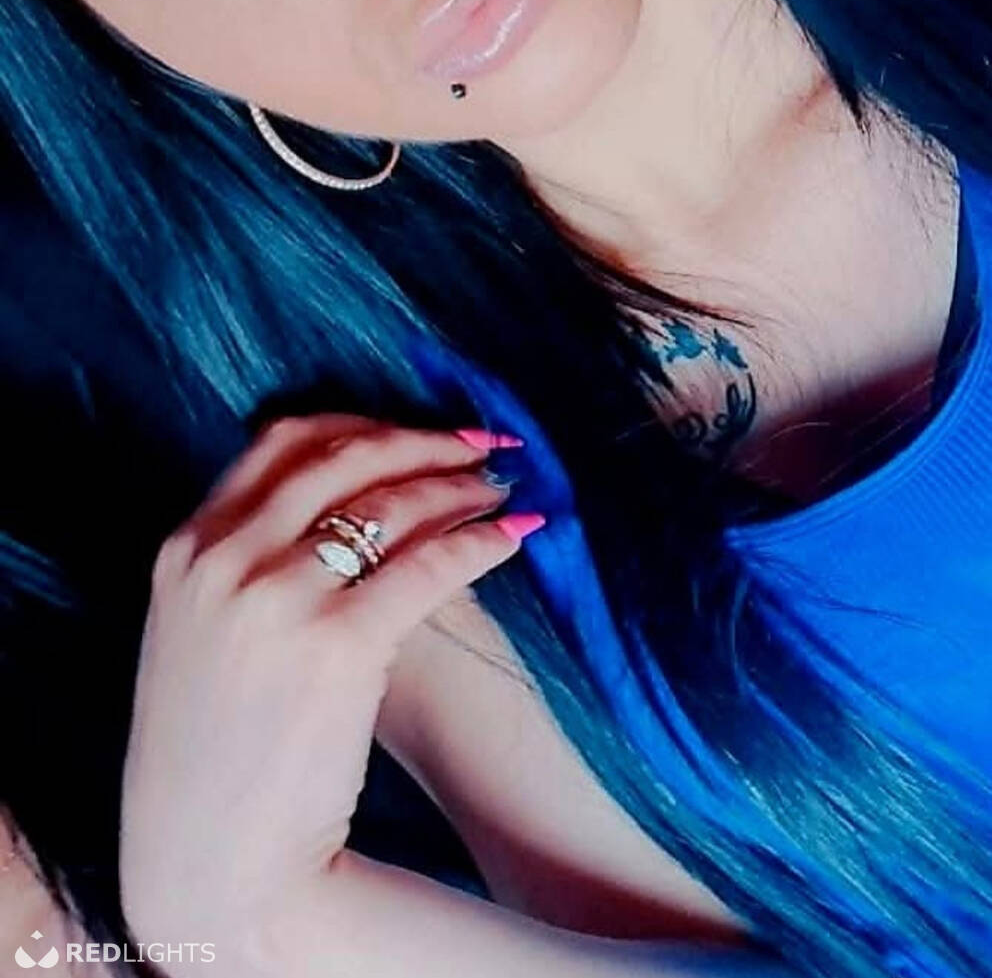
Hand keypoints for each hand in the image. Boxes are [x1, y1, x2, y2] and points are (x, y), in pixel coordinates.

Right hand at [118, 413, 541, 961]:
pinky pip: (428, 564)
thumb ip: (242, 560)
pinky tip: (515, 535)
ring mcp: (277, 598)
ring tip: (503, 489)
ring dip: (460, 486)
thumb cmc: (218, 749)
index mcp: (185, 548)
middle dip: (424, 442)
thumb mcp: (199, 633)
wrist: (213, 859)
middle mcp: (224, 560)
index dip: (363, 424)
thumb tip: (336, 497)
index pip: (282, 441)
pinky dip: (481, 541)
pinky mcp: (336, 643)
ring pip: (391, 505)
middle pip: (344, 458)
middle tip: (482, 444)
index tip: (417, 428)